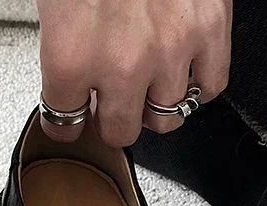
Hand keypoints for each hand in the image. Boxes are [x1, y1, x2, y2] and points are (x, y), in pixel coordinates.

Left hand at [37, 0, 231, 145]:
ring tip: (149, 86)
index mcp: (70, 59)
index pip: (64, 124)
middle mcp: (121, 66)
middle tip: (112, 104)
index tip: (70, 118)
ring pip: (166, 118)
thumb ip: (66, 46)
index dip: (66, 122)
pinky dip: (198, 85)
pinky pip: (211, 86)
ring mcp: (170, 52)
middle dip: (112, 120)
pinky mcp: (210, 30)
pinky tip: (186, 71)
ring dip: (154, 105)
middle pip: (120, 132)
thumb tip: (76, 78)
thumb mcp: (55, 3)